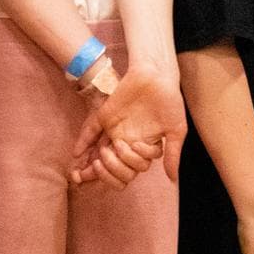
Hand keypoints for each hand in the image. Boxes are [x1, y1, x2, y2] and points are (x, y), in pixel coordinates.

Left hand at [70, 59, 185, 186]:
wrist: (158, 74)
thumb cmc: (170, 100)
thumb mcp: (176, 129)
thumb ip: (173, 153)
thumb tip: (172, 179)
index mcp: (142, 147)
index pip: (131, 171)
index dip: (130, 167)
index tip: (138, 147)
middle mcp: (127, 141)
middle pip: (115, 169)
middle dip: (114, 169)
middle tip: (118, 150)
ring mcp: (114, 129)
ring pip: (99, 155)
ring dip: (98, 164)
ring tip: (102, 156)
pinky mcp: (104, 115)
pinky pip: (89, 131)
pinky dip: (82, 143)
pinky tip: (77, 153)